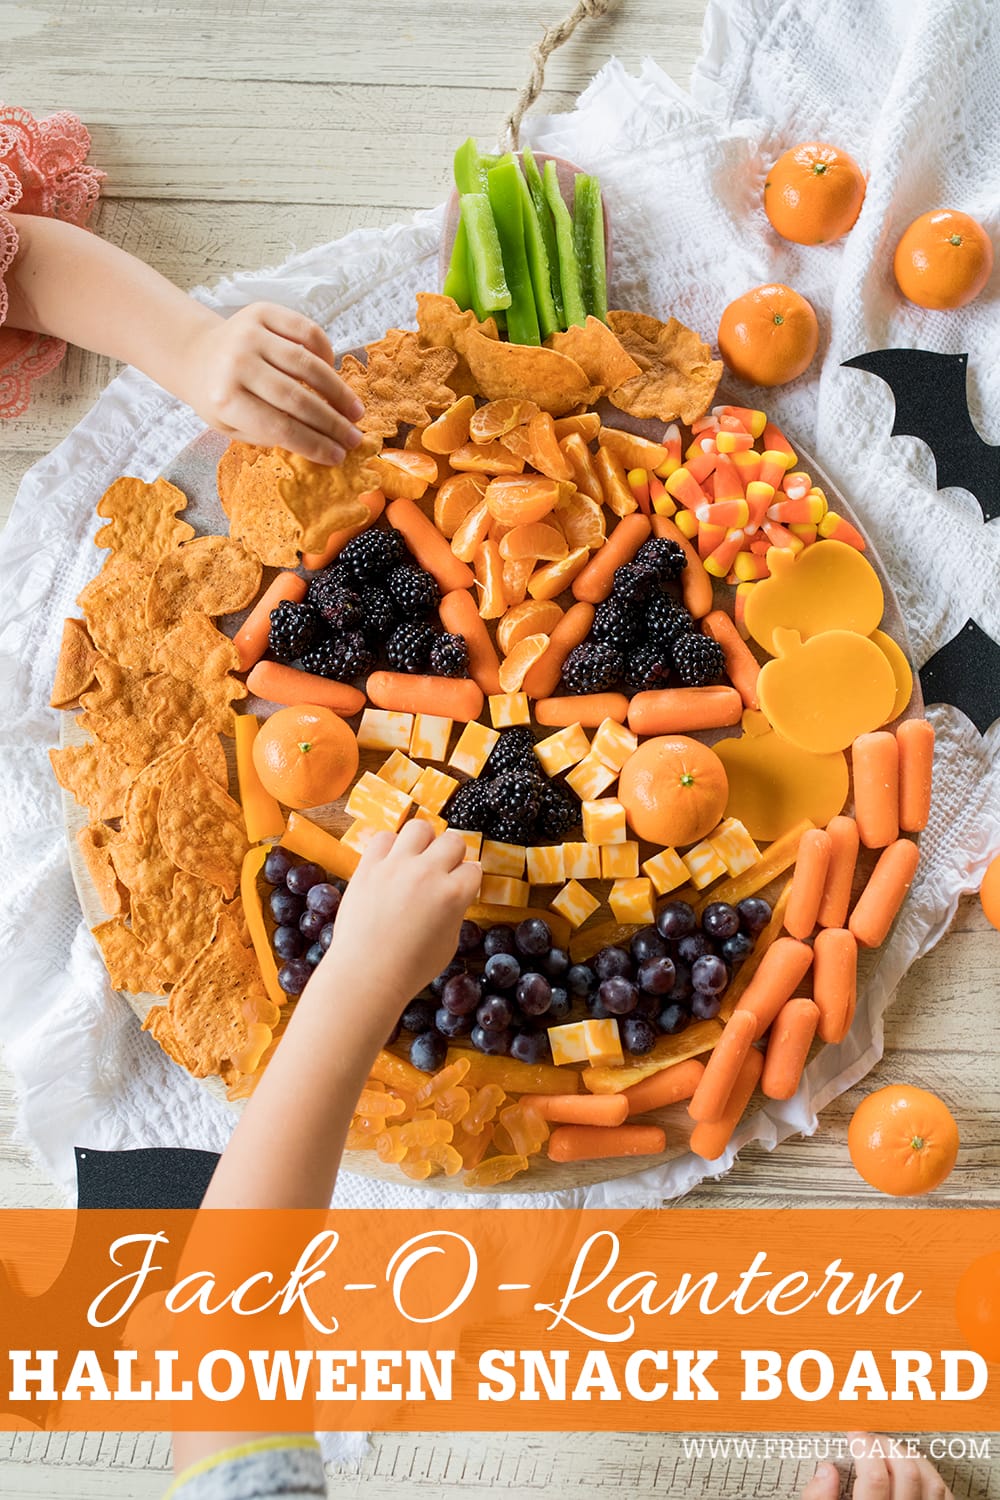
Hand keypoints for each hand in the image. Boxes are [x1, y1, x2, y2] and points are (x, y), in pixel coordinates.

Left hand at [179, 301, 365, 463]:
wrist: (196, 355)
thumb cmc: (220, 398)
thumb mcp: (234, 427)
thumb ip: (272, 435)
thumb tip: (324, 443)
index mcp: (225, 399)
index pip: (280, 427)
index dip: (314, 444)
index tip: (338, 456)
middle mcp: (236, 363)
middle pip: (297, 398)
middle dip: (332, 422)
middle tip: (354, 438)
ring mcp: (249, 333)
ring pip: (308, 364)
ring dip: (337, 391)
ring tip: (355, 412)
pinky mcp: (262, 312)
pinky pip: (307, 332)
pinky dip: (326, 353)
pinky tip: (333, 373)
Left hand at [310, 822, 481, 1033]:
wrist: (366, 975)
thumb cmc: (411, 968)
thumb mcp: (449, 942)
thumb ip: (455, 910)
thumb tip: (452, 892)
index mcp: (453, 894)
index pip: (473, 868)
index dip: (467, 879)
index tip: (459, 887)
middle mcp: (427, 873)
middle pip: (453, 840)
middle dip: (452, 856)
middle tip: (441, 872)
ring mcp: (396, 866)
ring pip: (420, 827)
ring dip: (424, 842)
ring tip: (417, 859)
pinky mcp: (368, 867)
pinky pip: (384, 837)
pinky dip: (390, 847)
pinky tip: (390, 864)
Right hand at [802, 1434, 952, 1499]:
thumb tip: (825, 1471)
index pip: (875, 1478)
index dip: (863, 1447)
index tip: (854, 1434)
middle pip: (907, 1473)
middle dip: (886, 1445)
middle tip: (870, 1439)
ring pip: (932, 1482)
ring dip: (911, 1457)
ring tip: (891, 1450)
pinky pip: (946, 1497)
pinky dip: (932, 1478)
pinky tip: (915, 1471)